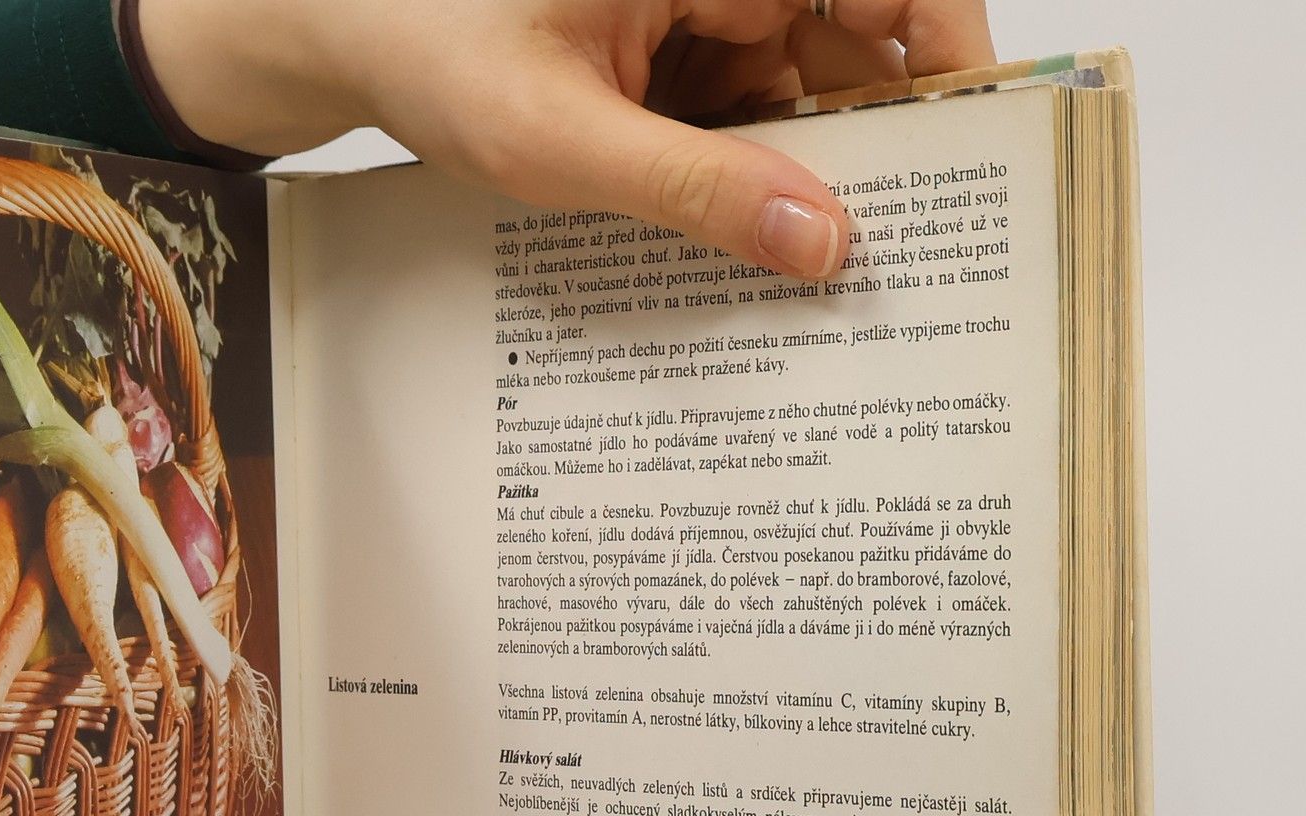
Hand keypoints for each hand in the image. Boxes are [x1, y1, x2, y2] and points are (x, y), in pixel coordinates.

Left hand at [142, 0, 993, 274]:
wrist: (354, 44)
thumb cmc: (436, 52)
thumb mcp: (559, 137)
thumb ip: (691, 190)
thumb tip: (823, 243)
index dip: (947, 47)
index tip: (973, 141)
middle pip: (855, 42)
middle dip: (879, 142)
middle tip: (901, 254)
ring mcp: (705, 10)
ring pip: (805, 91)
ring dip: (812, 175)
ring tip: (828, 277)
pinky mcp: (680, 57)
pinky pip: (748, 115)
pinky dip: (755, 178)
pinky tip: (757, 249)